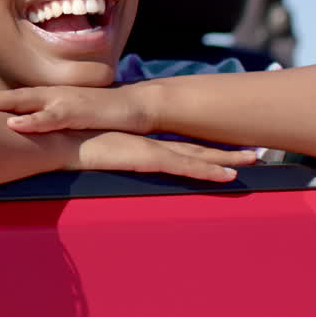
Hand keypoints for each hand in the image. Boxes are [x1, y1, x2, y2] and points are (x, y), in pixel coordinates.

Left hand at [0, 84, 155, 133]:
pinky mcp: (76, 111)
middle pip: (6, 97)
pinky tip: (13, 124)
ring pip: (21, 102)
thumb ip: (47, 126)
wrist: (134, 107)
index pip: (8, 100)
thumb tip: (27, 139)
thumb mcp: (67, 121)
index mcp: (44, 98)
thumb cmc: (99, 115)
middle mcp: (48, 95)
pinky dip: (31, 121)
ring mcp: (60, 100)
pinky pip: (50, 117)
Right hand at [68, 131, 256, 181]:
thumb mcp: (94, 156)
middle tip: (254, 151)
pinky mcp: (149, 158)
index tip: (224, 148)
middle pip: (198, 148)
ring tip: (253, 160)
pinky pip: (185, 167)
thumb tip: (100, 166)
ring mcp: (153, 150)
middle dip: (227, 150)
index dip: (204, 147)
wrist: (62, 140)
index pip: (181, 146)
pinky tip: (228, 176)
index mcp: (143, 144)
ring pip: (199, 156)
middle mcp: (153, 144)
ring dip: (227, 159)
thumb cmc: (72, 147)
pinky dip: (208, 170)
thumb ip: (103, 158)